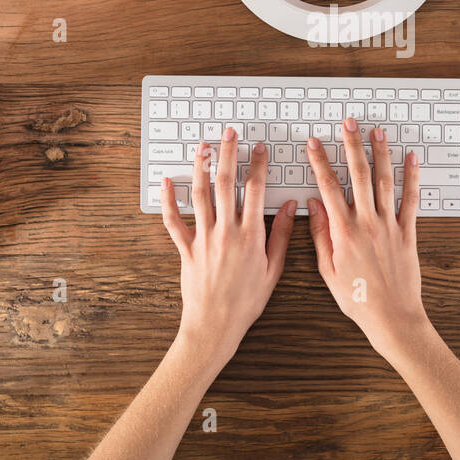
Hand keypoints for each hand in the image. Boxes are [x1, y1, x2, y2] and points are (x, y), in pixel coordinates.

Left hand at [161, 127, 295, 366]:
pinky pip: (173, 221)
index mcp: (250, 236)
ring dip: (200, 167)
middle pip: (225, 183)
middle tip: (230, 133)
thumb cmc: (247, 302)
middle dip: (228, 154)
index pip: (256, 190)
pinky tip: (167, 181)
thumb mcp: (274, 270)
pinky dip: (169, 200)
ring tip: (203, 146)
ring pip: (199, 195)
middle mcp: (225, 232)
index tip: (260, 149)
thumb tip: (292, 207)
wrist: (215, 325)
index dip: (258, 165)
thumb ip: (282, 235)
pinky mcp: (186, 249)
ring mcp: (203, 238)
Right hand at [305, 117, 427, 360]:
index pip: (328, 187)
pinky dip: (412, 177)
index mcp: (343, 232)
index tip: (313, 144)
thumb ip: (320, 235)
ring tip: (377, 132)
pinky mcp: (408, 233)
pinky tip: (411, 159)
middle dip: (352, 146)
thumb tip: (312, 206)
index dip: (320, 162)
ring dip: (380, 154)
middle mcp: (367, 223)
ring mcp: (390, 225)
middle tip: (348, 124)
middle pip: (358, 175)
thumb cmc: (357, 298)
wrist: (392, 317)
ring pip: (385, 181)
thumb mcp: (328, 270)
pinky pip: (411, 200)